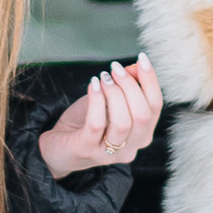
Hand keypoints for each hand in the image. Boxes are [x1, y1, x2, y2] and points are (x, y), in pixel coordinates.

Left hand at [39, 55, 163, 178]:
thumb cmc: (84, 124)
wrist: (57, 148)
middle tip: (115, 68)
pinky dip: (96, 100)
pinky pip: (97, 124)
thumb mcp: (107, 102)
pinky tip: (93, 85)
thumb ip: (124, 88)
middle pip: (143, 115)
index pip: (155, 107)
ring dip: (114, 93)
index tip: (142, 59)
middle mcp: (129, 148)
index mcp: (140, 136)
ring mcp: (108, 153)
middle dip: (130, 86)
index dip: (151, 81)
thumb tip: (135, 67)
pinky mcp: (86, 150)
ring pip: (123, 122)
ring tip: (103, 77)